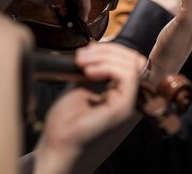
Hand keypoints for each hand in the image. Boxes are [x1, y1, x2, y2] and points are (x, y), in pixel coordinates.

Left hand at [35, 43, 145, 172]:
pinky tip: (89, 71)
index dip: (111, 50)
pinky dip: (108, 67)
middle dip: (108, 50)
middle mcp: (129, 96)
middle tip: (82, 56)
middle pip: (134, 59)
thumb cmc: (66, 121)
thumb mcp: (81, 85)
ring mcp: (128, 102)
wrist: (57, 144)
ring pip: (132, 65)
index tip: (86, 51)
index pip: (130, 61)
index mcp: (121, 91)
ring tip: (83, 63)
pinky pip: (128, 76)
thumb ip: (94, 69)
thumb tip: (97, 48)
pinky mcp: (124, 107)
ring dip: (105, 57)